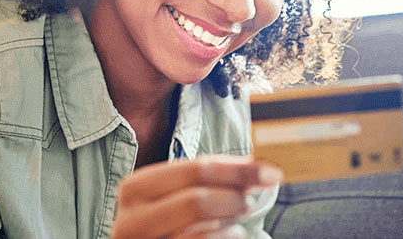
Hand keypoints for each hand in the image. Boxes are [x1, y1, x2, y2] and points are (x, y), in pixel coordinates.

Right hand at [110, 155, 281, 238]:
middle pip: (197, 201)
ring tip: (236, 224)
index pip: (195, 169)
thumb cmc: (169, 220)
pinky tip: (230, 235)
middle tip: (249, 203)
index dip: (239, 170)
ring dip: (232, 227)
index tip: (273, 174)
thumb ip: (214, 179)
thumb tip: (260, 170)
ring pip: (203, 235)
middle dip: (234, 199)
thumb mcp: (182, 194)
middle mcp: (129, 221)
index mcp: (134, 189)